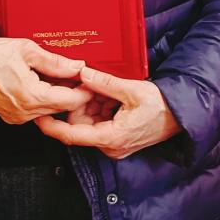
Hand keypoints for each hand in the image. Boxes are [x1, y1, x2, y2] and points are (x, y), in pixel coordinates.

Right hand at [0, 38, 93, 124]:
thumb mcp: (28, 50)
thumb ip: (55, 62)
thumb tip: (77, 66)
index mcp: (31, 96)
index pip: (69, 101)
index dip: (84, 91)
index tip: (90, 81)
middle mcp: (24, 112)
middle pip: (60, 108)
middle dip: (72, 93)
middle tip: (78, 76)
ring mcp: (16, 117)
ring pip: (49, 111)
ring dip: (58, 96)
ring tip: (60, 77)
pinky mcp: (11, 117)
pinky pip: (35, 112)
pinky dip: (44, 100)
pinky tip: (44, 84)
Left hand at [35, 65, 181, 158]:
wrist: (181, 116)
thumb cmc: (161, 106)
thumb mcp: (132, 90)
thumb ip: (105, 83)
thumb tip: (82, 73)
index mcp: (110, 138)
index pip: (72, 135)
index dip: (53, 126)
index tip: (38, 117)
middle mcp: (110, 145)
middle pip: (80, 125)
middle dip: (80, 104)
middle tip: (86, 83)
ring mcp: (114, 143)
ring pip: (91, 122)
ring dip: (92, 103)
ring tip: (104, 87)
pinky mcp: (119, 138)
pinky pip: (101, 122)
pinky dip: (101, 107)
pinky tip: (110, 94)